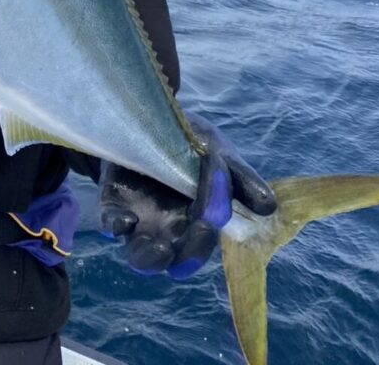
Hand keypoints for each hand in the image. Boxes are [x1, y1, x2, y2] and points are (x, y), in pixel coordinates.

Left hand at [99, 113, 275, 279]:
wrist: (149, 118)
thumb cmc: (190, 143)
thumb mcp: (217, 152)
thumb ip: (240, 178)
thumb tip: (269, 206)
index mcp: (197, 221)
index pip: (206, 237)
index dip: (212, 224)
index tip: (217, 199)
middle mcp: (168, 229)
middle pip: (178, 259)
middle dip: (189, 255)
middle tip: (197, 234)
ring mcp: (139, 221)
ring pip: (141, 257)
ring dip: (150, 260)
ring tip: (160, 249)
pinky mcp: (112, 205)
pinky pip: (109, 224)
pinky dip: (114, 225)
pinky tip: (124, 220)